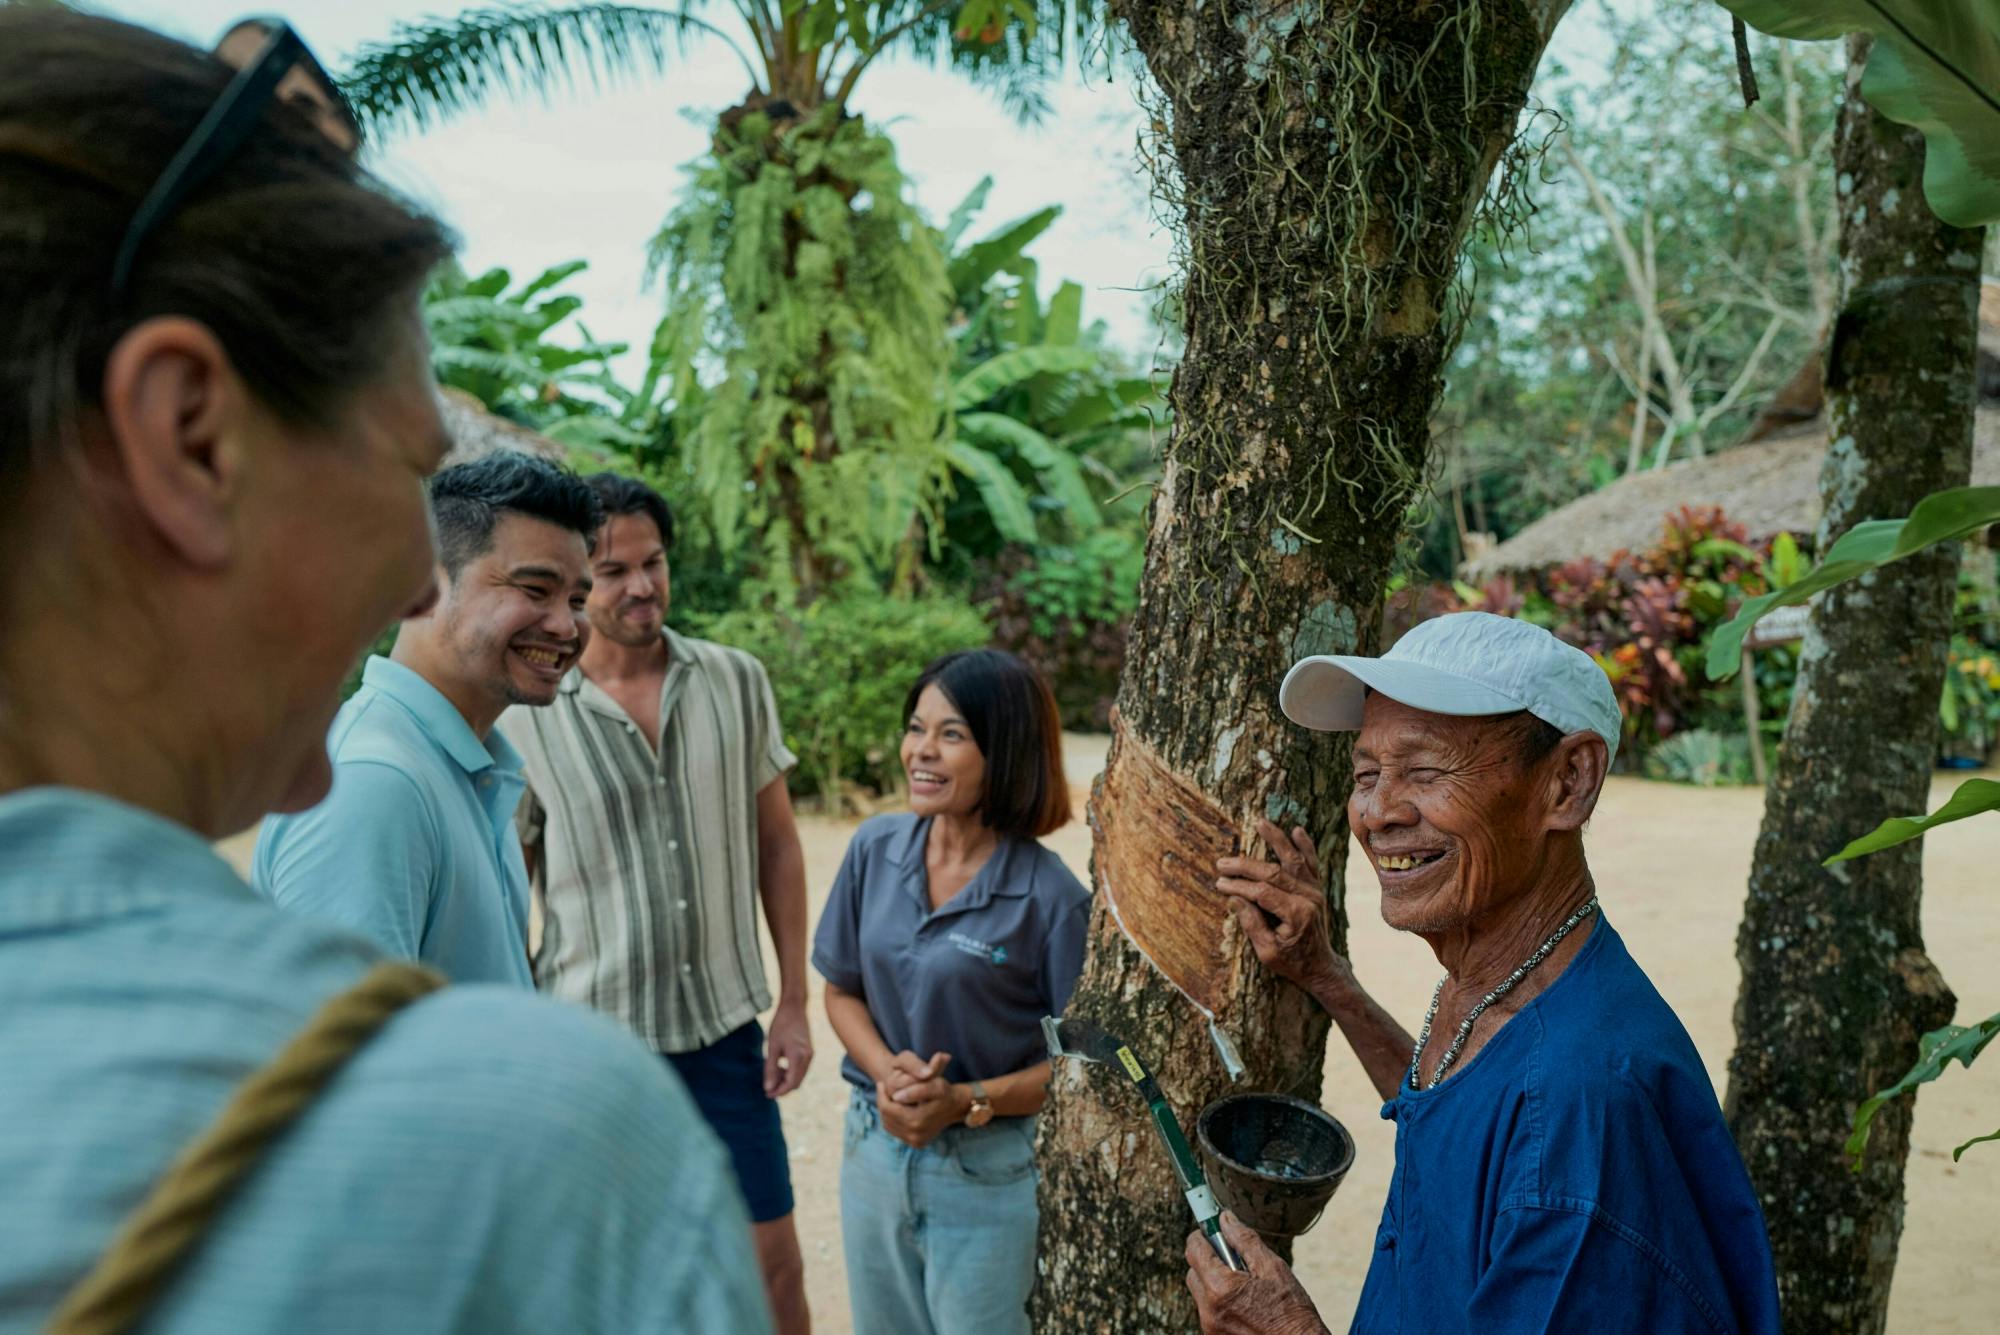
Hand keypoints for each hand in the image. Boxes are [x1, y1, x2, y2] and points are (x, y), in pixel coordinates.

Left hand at [763, 999, 813, 1096]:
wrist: (794, 1007)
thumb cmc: (781, 1025)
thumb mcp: (772, 1047)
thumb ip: (771, 1069)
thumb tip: (768, 1088)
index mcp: (799, 1057)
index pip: (791, 1083)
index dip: (779, 1092)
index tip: (767, 1095)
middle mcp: (808, 1057)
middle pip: (796, 1083)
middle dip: (783, 1088)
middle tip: (768, 1090)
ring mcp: (810, 1054)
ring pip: (799, 1076)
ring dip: (787, 1081)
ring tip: (772, 1077)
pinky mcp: (809, 1051)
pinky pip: (801, 1069)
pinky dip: (791, 1073)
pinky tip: (780, 1067)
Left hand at [875, 1051, 961, 1147]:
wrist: (955, 1107)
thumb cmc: (944, 1092)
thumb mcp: (934, 1085)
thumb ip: (916, 1090)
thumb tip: (896, 1096)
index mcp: (918, 1121)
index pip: (888, 1108)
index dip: (881, 1094)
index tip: (881, 1083)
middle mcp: (916, 1135)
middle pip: (886, 1117)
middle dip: (882, 1102)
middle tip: (881, 1088)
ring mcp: (916, 1141)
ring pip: (888, 1125)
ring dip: (885, 1110)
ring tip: (888, 1096)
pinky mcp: (916, 1143)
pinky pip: (895, 1131)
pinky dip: (892, 1119)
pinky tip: (895, 1107)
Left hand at [1185, 1213, 1328, 1334]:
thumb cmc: (1291, 1311)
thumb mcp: (1272, 1268)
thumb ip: (1244, 1240)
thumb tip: (1225, 1218)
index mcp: (1220, 1287)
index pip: (1194, 1249)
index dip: (1202, 1235)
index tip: (1211, 1229)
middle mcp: (1208, 1309)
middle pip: (1193, 1272)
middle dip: (1208, 1259)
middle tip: (1234, 1258)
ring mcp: (1210, 1327)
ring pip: (1201, 1293)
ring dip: (1215, 1282)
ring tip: (1246, 1285)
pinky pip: (1210, 1311)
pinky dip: (1220, 1301)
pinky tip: (1245, 1303)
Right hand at [1215, 819, 1340, 993]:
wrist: (1320, 966)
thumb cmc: (1291, 962)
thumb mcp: (1267, 951)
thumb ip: (1252, 923)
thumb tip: (1234, 897)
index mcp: (1297, 914)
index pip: (1262, 892)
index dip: (1239, 886)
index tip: (1219, 883)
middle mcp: (1309, 898)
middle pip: (1273, 872)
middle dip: (1245, 866)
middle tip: (1222, 862)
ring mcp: (1315, 891)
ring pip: (1294, 860)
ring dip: (1277, 840)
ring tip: (1260, 822)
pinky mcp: (1316, 888)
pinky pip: (1312, 863)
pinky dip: (1306, 846)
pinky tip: (1297, 830)